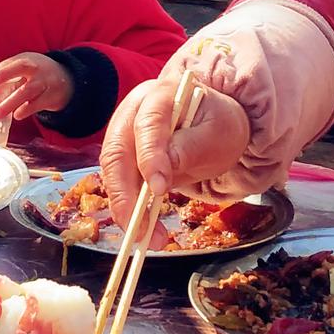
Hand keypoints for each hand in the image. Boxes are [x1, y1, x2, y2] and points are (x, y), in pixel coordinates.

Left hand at [0, 52, 74, 122]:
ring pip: (28, 91)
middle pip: (22, 73)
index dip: (3, 72)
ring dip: (11, 103)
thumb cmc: (38, 73)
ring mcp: (46, 83)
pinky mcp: (52, 97)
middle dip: (5, 84)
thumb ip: (4, 79)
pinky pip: (38, 104)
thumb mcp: (23, 68)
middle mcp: (38, 70)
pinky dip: (27, 110)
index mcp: (28, 61)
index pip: (15, 64)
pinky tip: (17, 115)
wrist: (68, 79)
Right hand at [100, 75, 252, 223]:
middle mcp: (133, 113)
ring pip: (112, 174)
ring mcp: (124, 136)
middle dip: (126, 194)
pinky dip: (128, 210)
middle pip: (117, 152)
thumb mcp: (220, 132)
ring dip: (125, 209)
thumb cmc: (217, 124)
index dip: (149, 156)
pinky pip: (120, 186)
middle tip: (141, 228)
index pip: (148, 124)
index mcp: (160, 96)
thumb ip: (194, 146)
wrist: (212, 124)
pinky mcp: (124, 159)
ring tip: (146, 238)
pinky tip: (143, 231)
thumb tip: (167, 165)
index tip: (159, 189)